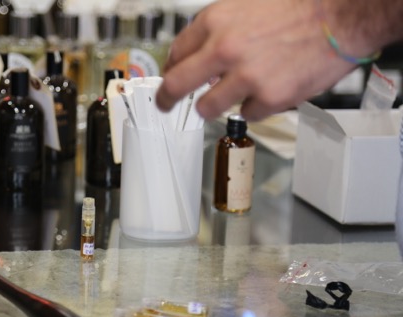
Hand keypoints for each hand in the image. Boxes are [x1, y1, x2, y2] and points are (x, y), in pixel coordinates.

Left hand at [156, 0, 354, 120]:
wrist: (344, 14)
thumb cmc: (300, 7)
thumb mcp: (248, 5)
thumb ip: (219, 29)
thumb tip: (197, 55)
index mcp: (216, 21)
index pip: (176, 52)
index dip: (171, 68)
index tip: (170, 77)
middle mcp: (225, 48)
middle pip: (177, 85)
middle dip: (167, 99)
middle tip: (166, 104)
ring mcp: (246, 76)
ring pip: (208, 107)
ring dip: (213, 105)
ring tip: (231, 95)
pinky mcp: (269, 97)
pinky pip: (248, 113)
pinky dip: (255, 105)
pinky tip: (269, 89)